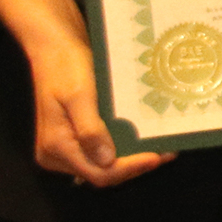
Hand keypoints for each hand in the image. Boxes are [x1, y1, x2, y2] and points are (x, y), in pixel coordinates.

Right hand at [21, 31, 174, 188]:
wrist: (54, 47)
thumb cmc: (65, 67)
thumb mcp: (79, 96)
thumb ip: (90, 130)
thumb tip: (107, 161)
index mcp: (55, 148)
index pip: (97, 173)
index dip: (129, 169)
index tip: (157, 157)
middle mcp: (57, 155)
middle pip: (102, 173)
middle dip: (134, 166)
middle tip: (167, 152)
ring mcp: (66, 148)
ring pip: (103, 166)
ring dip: (131, 159)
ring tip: (161, 147)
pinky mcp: (75, 138)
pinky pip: (101, 152)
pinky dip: (123, 149)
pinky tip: (143, 140)